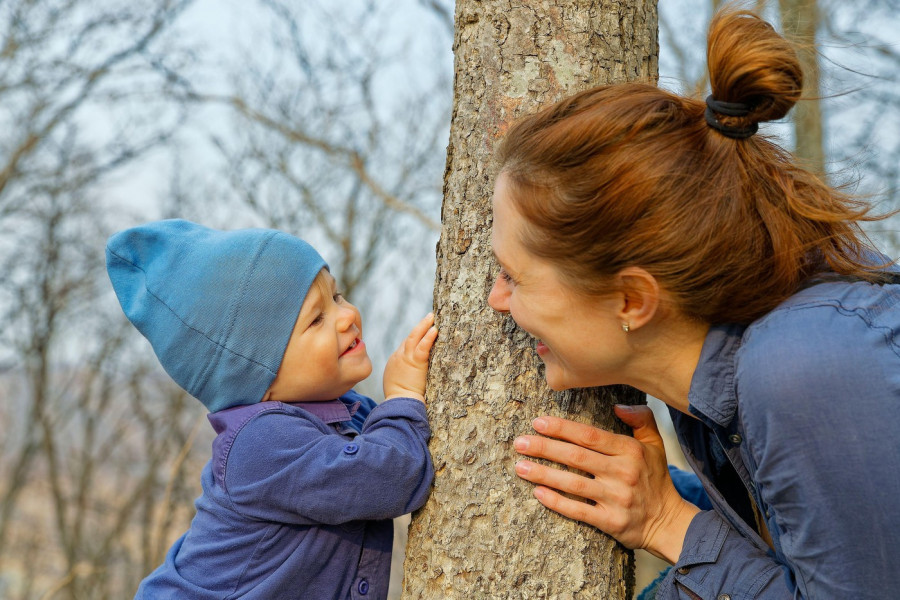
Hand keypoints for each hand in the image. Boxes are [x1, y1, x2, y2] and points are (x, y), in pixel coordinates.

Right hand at [383, 313, 437, 401]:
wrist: (399, 404)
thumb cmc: (401, 400)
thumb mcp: (398, 384)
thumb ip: (404, 375)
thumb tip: (413, 376)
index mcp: (395, 361)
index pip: (406, 344)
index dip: (415, 337)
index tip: (424, 330)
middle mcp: (399, 356)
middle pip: (409, 337)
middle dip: (420, 326)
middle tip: (429, 317)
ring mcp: (406, 358)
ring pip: (414, 337)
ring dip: (424, 325)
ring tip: (433, 317)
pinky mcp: (415, 363)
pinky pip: (423, 347)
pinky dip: (428, 337)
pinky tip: (435, 329)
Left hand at [513, 404, 699, 563]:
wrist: (669, 522)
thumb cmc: (655, 479)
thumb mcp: (655, 445)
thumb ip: (640, 419)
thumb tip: (618, 405)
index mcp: (630, 451)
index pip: (589, 435)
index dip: (562, 428)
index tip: (538, 423)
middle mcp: (623, 473)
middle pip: (576, 457)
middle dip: (544, 448)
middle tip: (519, 443)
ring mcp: (616, 498)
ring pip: (573, 483)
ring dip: (543, 474)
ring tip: (520, 467)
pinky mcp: (610, 522)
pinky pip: (578, 510)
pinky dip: (556, 502)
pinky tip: (537, 492)